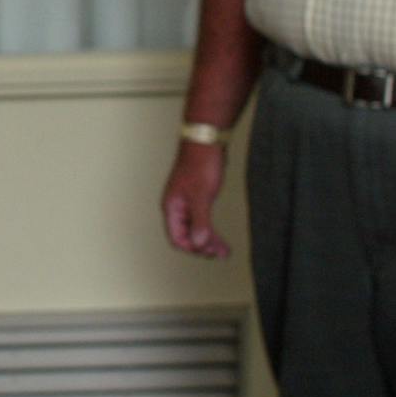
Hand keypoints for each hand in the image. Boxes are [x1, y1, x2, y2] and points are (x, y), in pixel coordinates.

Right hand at [161, 142, 231, 257]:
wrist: (206, 142)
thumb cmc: (200, 164)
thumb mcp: (201, 195)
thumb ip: (200, 221)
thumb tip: (199, 243)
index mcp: (172, 207)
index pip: (177, 238)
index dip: (192, 248)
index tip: (209, 252)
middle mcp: (177, 208)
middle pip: (186, 236)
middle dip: (202, 247)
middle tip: (219, 254)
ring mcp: (187, 204)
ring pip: (195, 230)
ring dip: (208, 241)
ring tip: (223, 251)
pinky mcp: (197, 199)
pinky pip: (202, 221)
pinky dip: (210, 231)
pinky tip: (219, 237)